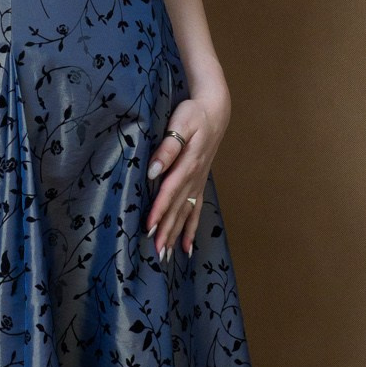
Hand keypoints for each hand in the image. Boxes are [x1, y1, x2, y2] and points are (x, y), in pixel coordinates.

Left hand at [145, 89, 228, 258]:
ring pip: (186, 213)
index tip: (149, 226)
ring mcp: (198, 183)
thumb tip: (154, 170)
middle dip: (167, 230)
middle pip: (178, 208)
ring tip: (167, 255)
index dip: (160, 209)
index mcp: (188, 163)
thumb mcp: (180, 124)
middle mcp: (194, 177)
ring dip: (177, 234)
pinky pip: (196, 211)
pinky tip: (187, 247)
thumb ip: (168, 148)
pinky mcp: (199, 184)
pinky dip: (191, 229)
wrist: (215, 112)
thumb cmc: (194, 115)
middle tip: (157, 252)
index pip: (170, 190)